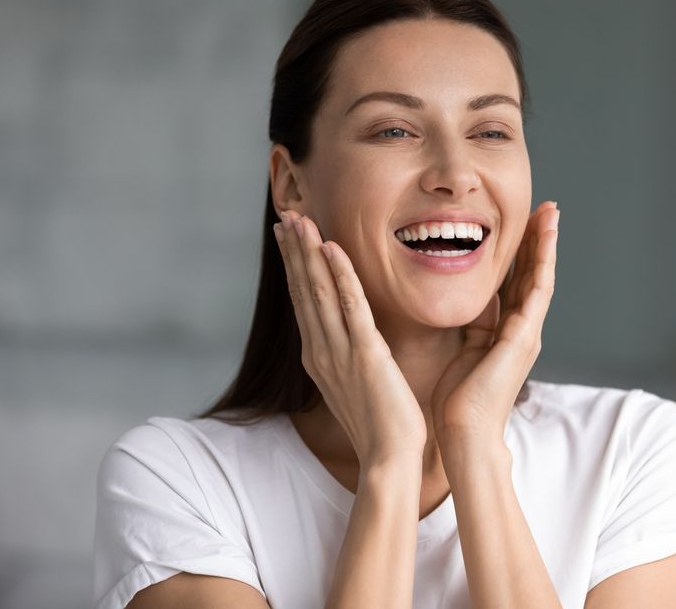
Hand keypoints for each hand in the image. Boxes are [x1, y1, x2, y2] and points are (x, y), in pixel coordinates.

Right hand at [274, 211, 426, 464]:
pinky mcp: (365, 355)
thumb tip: (350, 337)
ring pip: (320, 292)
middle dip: (294, 251)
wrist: (389, 458)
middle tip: (286, 215)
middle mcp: (321, 351)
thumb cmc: (379, 425)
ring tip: (300, 220)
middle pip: (304, 291)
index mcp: (319, 356)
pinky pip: (351, 307)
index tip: (288, 237)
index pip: (304, 302)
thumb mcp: (355, 384)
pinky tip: (332, 248)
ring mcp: (339, 352)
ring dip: (308, 253)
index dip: (295, 267)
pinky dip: (340, 275)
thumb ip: (348, 356)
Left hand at [430, 201, 559, 444]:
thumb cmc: (459, 401)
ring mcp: (527, 333)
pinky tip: (544, 239)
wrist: (465, 433)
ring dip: (546, 244)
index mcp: (507, 333)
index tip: (523, 225)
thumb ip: (474, 325)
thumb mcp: (465, 351)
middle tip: (546, 208)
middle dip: (539, 241)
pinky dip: (541, 263)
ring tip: (550, 214)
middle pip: (533, 275)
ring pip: (540, 278)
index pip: (517, 284)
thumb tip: (471, 300)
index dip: (522, 254)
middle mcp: (523, 330)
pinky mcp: (523, 337)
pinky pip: (535, 291)